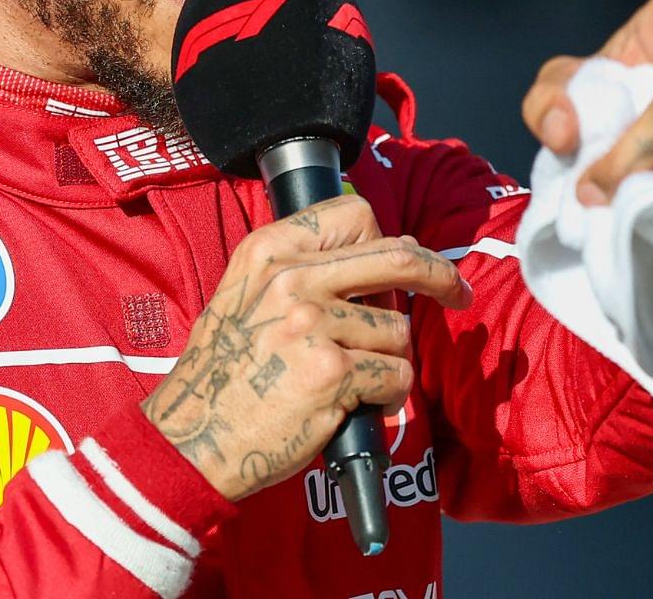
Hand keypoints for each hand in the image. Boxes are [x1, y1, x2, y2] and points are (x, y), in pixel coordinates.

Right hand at [141, 195, 470, 500]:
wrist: (195, 436)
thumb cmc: (224, 372)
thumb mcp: (244, 296)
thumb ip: (301, 269)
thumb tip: (386, 252)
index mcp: (267, 251)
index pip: (353, 216)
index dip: (387, 239)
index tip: (407, 259)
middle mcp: (290, 279)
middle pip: (398, 258)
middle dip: (439, 276)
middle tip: (457, 293)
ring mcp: (313, 323)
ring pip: (398, 330)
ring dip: (388, 360)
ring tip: (349, 380)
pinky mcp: (333, 371)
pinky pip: (396, 375)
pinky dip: (387, 396)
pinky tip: (355, 404)